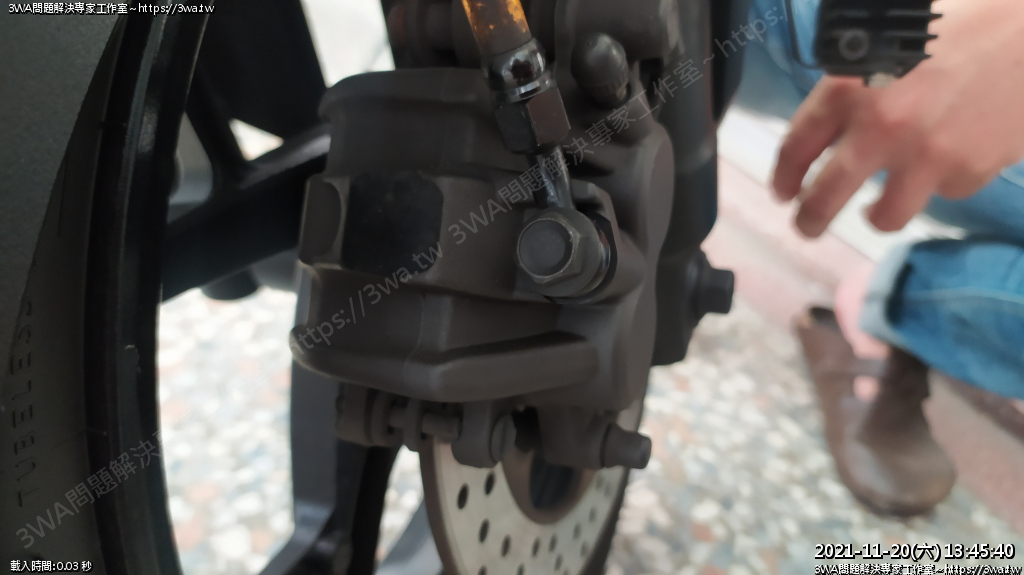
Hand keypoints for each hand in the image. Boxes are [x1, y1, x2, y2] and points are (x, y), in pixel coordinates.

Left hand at [772, 0, 1023, 237]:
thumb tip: (834, 113)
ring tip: (874, 211)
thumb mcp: (890, 33)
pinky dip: (941, 182)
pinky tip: (948, 159)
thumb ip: (857, 75)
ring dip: (876, 215)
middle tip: (808, 226)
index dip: (784, 176)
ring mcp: (926, 155)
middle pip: (825, 196)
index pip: (796, 145)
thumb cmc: (964, 13)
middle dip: (810, 218)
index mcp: (850, 85)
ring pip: (885, 215)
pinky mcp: (970, 169)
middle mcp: (881, 127)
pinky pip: (944, 192)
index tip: (783, 191)